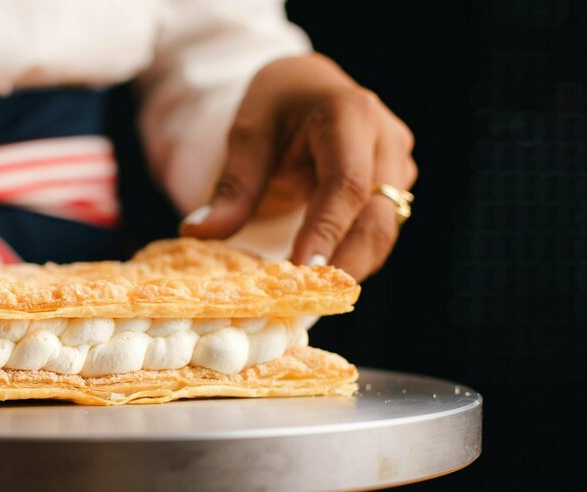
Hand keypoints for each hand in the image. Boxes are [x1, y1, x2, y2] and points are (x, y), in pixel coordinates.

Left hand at [179, 54, 415, 280]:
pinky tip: (321, 279)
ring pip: (385, 229)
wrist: (308, 86)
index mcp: (349, 113)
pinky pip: (380, 228)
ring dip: (351, 266)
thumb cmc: (277, 105)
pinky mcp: (397, 184)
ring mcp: (398, 162)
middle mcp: (386, 138)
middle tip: (306, 300)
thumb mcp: (247, 134)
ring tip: (310, 296)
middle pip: (377, 215)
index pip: (345, 182)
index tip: (304, 272)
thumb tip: (197, 231)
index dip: (327, 230)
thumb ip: (232, 186)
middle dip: (345, 263)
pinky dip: (353, 256)